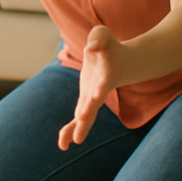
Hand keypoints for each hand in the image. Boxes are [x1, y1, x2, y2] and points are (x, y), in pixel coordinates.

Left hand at [58, 25, 123, 150]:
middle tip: (80, 127)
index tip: (95, 97)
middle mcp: (99, 90)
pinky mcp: (85, 103)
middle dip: (87, 115)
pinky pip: (78, 119)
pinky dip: (70, 130)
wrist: (118, 63)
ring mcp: (92, 99)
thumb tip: (91, 47)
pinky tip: (63, 144)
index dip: (98, 89)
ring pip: (85, 117)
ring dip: (76, 129)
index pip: (102, 84)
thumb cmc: (108, 46)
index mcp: (105, 75)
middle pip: (94, 105)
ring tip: (65, 145)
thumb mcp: (103, 35)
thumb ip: (98, 39)